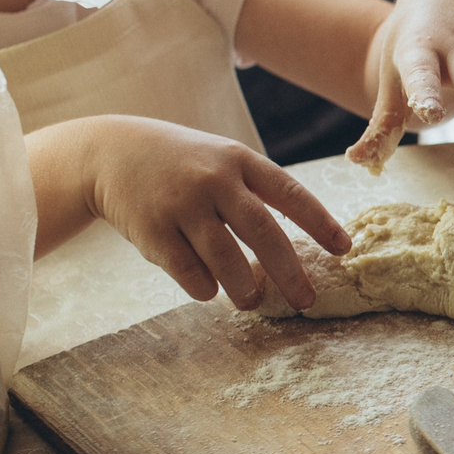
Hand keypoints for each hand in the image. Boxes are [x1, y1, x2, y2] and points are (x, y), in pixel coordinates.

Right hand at [73, 116, 348, 310]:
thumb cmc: (181, 163)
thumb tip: (297, 247)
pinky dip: (203, 287)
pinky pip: (188, 271)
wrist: (110, 152)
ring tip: (252, 301)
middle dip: (289, 272)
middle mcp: (214, 180)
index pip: (290, 193)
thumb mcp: (221, 159)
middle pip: (263, 233)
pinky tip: (209, 290)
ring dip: (244, 288)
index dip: (320, 223)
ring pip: (226, 259)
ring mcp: (181, 204)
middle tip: (306, 301)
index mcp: (239, 160)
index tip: (344, 249)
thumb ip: (255, 192)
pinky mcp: (152, 229)